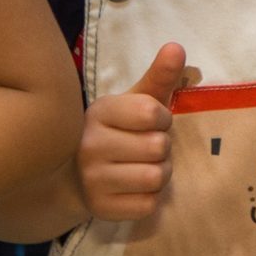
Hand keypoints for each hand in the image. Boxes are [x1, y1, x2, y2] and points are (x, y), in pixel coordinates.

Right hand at [78, 43, 185, 220]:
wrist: (78, 176)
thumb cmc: (119, 130)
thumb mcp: (137, 100)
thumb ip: (159, 75)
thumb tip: (176, 46)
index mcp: (100, 111)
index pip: (152, 112)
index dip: (163, 118)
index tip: (152, 122)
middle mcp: (89, 145)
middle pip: (158, 147)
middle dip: (163, 147)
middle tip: (147, 147)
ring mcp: (92, 180)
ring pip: (155, 177)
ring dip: (160, 173)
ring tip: (145, 166)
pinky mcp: (100, 209)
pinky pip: (148, 204)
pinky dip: (151, 197)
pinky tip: (135, 187)